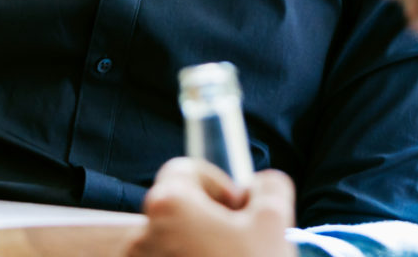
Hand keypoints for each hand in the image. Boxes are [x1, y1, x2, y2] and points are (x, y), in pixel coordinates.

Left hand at [126, 159, 296, 256]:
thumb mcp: (275, 223)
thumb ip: (267, 187)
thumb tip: (259, 185)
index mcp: (169, 205)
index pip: (185, 170)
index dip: (216, 184)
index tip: (237, 208)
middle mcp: (143, 235)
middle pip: (176, 209)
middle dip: (208, 221)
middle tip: (238, 243)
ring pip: (170, 242)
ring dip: (196, 248)